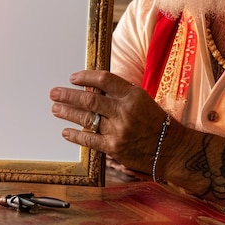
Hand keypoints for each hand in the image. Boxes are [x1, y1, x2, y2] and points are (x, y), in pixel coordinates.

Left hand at [50, 70, 167, 176]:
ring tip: (55, 108)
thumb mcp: (141, 99)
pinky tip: (65, 131)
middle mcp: (124, 111)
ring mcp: (118, 130)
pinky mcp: (114, 148)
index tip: (73, 77)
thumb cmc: (155, 121)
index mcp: (132, 95)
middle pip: (90, 100)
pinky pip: (90, 140)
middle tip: (55, 93)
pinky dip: (75, 135)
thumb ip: (119, 93)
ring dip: (68, 112)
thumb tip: (93, 86)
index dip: (86, 76)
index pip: (104, 80)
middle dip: (68, 95)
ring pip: (86, 118)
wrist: (170, 148)